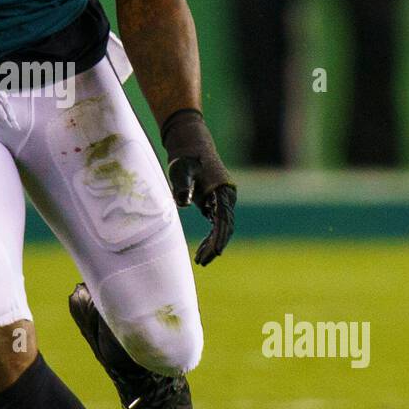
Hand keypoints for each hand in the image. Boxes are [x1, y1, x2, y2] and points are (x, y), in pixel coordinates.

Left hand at [161, 108, 236, 265]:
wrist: (190, 145)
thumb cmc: (185, 158)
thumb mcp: (181, 170)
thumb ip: (182, 186)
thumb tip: (183, 204)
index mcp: (223, 191)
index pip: (224, 219)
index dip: (220, 237)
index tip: (215, 252)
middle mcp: (226, 197)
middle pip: (225, 227)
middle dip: (215, 245)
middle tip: (202, 262)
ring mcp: (221, 201)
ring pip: (221, 228)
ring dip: (213, 244)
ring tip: (201, 261)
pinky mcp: (213, 203)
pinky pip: (215, 225)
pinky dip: (210, 238)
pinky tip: (200, 251)